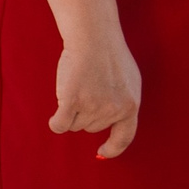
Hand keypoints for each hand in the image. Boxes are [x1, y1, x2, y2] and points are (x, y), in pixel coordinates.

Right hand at [52, 16, 143, 157]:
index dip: (113, 148)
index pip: (124, 137)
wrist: (94, 36)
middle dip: (85, 111)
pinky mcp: (73, 101)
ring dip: (71, 110)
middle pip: (90, 127)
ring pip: (75, 124)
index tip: (102, 152)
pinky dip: (56, 122)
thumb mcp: (129, 81)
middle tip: (87, 86)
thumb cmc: (110, 54)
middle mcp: (114, 110)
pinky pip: (60, 125)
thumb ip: (123, 103)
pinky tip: (57, 112)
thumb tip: (115, 125)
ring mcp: (94, 106)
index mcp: (131, 105)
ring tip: (78, 84)